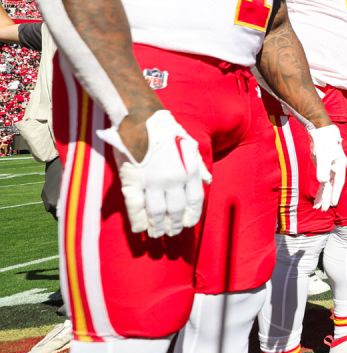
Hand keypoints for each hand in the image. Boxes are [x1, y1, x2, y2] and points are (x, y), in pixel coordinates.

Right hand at [97, 110, 210, 237]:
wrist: (140, 118)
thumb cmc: (167, 130)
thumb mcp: (190, 144)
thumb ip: (199, 165)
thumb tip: (208, 181)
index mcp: (189, 170)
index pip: (195, 201)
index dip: (192, 216)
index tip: (189, 225)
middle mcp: (173, 179)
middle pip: (176, 210)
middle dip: (174, 225)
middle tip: (171, 232)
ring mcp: (152, 182)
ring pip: (156, 213)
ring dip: (157, 227)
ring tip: (157, 234)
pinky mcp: (132, 181)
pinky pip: (135, 207)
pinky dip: (138, 221)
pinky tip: (139, 230)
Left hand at [308, 125, 346, 211]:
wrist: (320, 130)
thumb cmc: (324, 141)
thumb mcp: (323, 155)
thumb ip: (323, 169)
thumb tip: (323, 182)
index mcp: (340, 165)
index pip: (338, 182)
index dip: (335, 193)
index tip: (332, 204)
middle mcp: (336, 168)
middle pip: (332, 186)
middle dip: (327, 198)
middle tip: (323, 210)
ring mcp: (329, 168)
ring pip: (327, 185)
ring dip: (322, 195)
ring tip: (317, 207)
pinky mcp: (322, 167)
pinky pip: (322, 181)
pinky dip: (319, 189)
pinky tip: (316, 197)